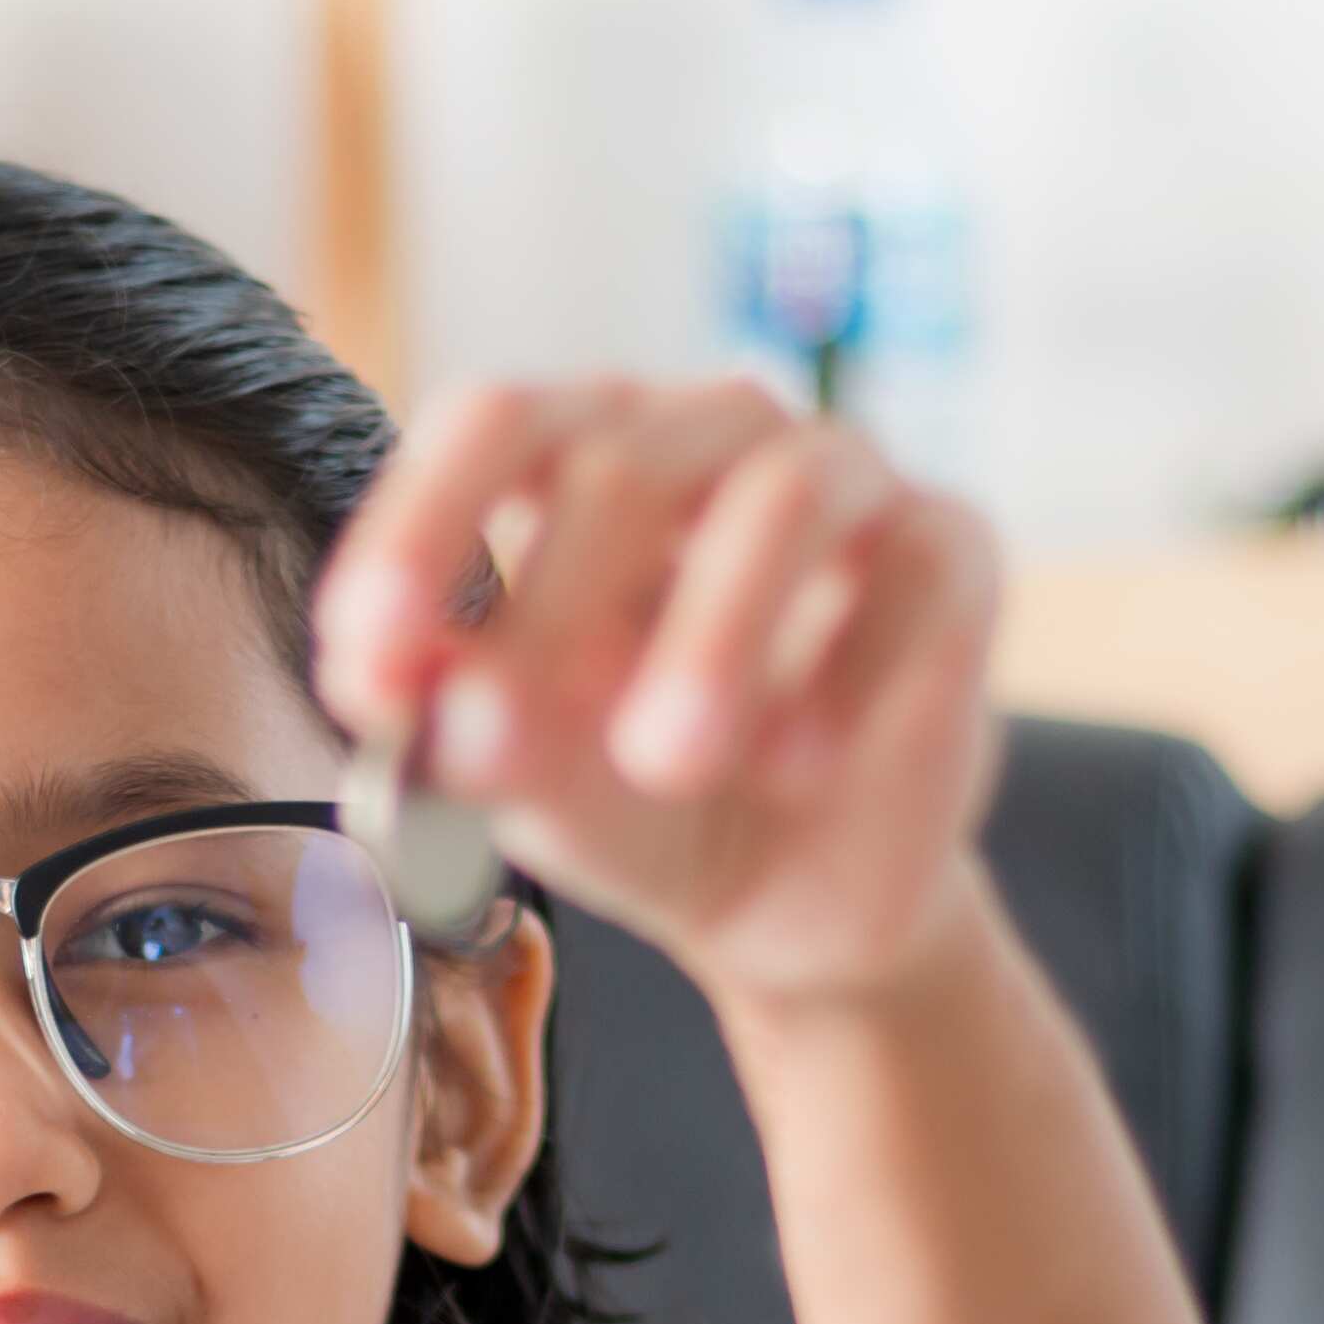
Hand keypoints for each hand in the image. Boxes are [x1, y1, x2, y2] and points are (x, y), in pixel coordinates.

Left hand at [314, 376, 1003, 1009]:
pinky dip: (847, 679)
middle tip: (493, 747)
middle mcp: (710, 433)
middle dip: (548, 615)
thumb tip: (385, 684)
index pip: (496, 423)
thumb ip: (456, 724)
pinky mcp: (953, 549)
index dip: (423, 524)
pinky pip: (915, 577)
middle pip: (624, 463)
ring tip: (665, 761)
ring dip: (710, 636)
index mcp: (580, 452)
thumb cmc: (632, 800)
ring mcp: (844, 477)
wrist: (786, 899)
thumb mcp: (525, 777)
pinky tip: (801, 770)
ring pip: (781, 497)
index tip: (370, 652)